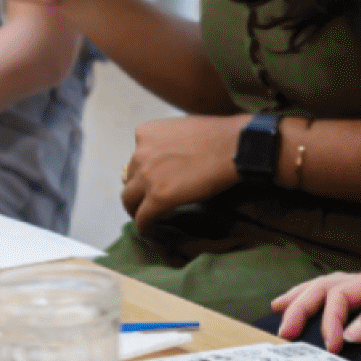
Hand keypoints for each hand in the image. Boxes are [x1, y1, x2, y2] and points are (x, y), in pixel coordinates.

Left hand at [121, 113, 243, 226]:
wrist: (231, 146)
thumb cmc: (216, 135)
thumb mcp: (181, 129)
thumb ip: (168, 143)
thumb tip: (172, 158)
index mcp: (146, 133)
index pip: (136, 157)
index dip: (143, 171)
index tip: (152, 179)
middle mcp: (140, 152)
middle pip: (129, 179)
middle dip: (137, 190)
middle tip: (145, 200)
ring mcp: (146, 176)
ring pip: (129, 199)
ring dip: (136, 209)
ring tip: (145, 217)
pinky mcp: (157, 198)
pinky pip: (142, 217)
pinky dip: (144, 226)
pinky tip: (150, 230)